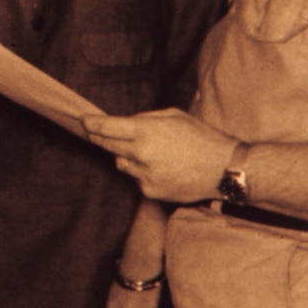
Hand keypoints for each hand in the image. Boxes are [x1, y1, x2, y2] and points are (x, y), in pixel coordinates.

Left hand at [85, 109, 234, 203]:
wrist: (224, 168)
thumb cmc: (201, 137)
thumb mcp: (174, 116)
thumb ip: (145, 118)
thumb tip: (123, 123)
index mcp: (147, 132)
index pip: (107, 128)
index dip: (92, 124)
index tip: (82, 121)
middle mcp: (142, 154)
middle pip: (108, 146)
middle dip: (100, 138)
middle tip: (94, 132)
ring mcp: (145, 175)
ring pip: (122, 163)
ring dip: (128, 156)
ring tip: (153, 153)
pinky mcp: (150, 191)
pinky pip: (136, 179)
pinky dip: (143, 173)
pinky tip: (164, 169)